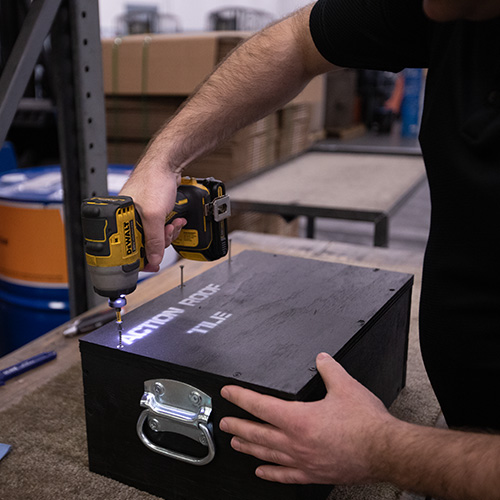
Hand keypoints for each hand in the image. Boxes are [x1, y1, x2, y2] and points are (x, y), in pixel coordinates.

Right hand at [119, 163, 185, 271]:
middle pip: (141, 243)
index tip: (151, 264)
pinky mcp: (151, 211)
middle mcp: (126, 216)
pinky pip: (159, 227)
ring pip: (153, 236)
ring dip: (167, 234)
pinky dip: (169, 227)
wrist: (168, 164)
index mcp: (118, 217)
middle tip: (166, 235)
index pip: (124, 246)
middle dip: (159, 242)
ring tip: (173, 226)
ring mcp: (139, 214)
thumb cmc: (153, 180)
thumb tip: (153, 259)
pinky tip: (175, 221)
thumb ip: (154, 239)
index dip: (139, 256)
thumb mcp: (154, 216)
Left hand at [220, 352, 396, 484]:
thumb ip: (329, 369)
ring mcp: (303, 460)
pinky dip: (271, 473)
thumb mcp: (345, 386)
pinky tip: (262, 472)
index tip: (228, 393)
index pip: (260, 405)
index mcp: (299, 418)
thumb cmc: (366, 423)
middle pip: (258, 432)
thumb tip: (321, 358)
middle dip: (238, 425)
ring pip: (267, 454)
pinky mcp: (314, 473)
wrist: (386, 451)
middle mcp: (296, 442)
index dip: (241, 397)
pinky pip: (286, 475)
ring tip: (236, 443)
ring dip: (249, 447)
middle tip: (224, 422)